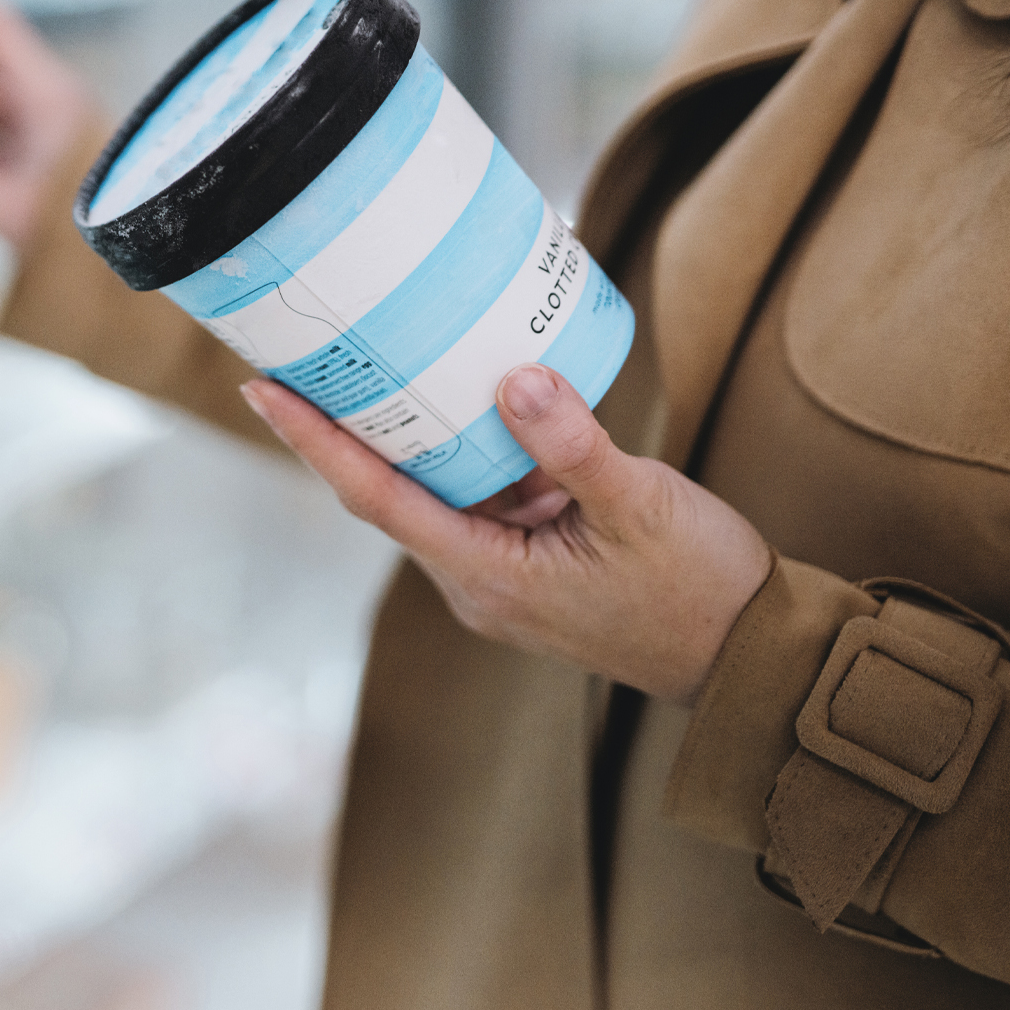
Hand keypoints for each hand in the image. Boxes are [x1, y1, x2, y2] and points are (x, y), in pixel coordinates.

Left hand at [240, 364, 772, 704]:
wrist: (746, 656)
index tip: (264, 389)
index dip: (315, 443)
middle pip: (387, 493)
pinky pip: (477, 497)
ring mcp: (499, 576)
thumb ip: (572, 443)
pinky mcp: (526, 563)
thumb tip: (514, 378)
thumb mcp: (640, 506)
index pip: (377, 499)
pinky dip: (465, 448)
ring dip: (405, 433)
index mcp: (488, 578)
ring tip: (370, 358)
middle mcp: (476, 583)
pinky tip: (467, 394)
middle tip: (301, 353)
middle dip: (339, 429)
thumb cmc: (698, 590)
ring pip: (432, 493)